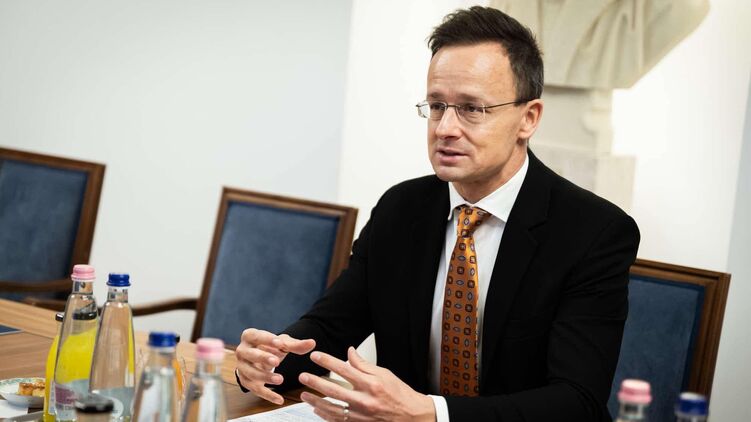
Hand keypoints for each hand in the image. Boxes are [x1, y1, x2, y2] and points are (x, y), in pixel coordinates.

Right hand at [235, 328, 315, 404]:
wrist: (260, 358)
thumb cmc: (270, 347)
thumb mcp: (282, 343)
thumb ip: (296, 344)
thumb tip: (312, 343)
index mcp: (249, 336)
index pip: (255, 336)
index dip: (267, 339)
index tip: (280, 343)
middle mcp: (242, 351)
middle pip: (249, 354)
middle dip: (262, 357)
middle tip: (276, 361)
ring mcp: (242, 367)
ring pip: (250, 373)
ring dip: (265, 377)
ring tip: (280, 380)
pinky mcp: (245, 381)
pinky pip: (255, 389)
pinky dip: (267, 395)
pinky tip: (279, 399)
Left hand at [299, 347, 435, 421]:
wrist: (411, 416)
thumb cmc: (399, 394)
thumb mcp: (384, 374)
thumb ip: (363, 364)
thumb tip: (349, 352)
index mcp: (371, 384)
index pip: (344, 369)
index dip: (328, 361)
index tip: (316, 356)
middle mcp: (364, 400)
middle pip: (334, 390)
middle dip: (316, 382)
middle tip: (303, 376)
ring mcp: (361, 415)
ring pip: (332, 408)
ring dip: (316, 401)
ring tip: (304, 395)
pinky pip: (338, 421)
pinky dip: (326, 415)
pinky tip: (317, 410)